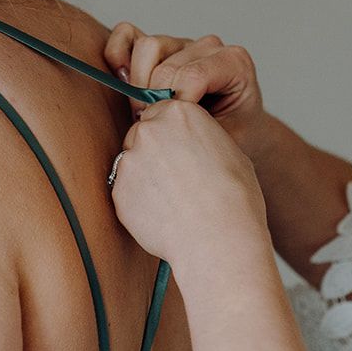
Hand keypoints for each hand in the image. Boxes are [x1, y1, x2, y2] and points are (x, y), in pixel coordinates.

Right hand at [103, 25, 267, 154]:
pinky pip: (127, 34)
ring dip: (138, 83)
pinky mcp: (158, 47)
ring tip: (147, 112)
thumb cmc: (233, 139)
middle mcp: (209, 47)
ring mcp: (181, 44)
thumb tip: (162, 122)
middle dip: (155, 101)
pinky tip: (125, 82)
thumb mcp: (225, 141)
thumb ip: (199, 130)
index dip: (175, 106)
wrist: (233, 136)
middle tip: (158, 126)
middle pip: (166, 65)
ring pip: (146, 47)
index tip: (175, 130)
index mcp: (234, 62)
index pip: (192, 75)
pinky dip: (118, 54)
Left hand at [109, 99, 270, 274]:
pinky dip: (138, 201)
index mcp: (180, 113)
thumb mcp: (230, 151)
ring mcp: (130, 159)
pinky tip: (162, 214)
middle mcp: (150, 129)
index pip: (161, 112)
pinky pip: (124, 190)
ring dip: (144, 176)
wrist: (217, 238)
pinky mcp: (118, 189)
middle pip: (142, 134)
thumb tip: (190, 144)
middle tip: (174, 178)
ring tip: (172, 200)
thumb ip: (200, 139)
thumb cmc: (234, 198)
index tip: (178, 151)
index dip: (170, 134)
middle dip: (153, 152)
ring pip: (131, 163)